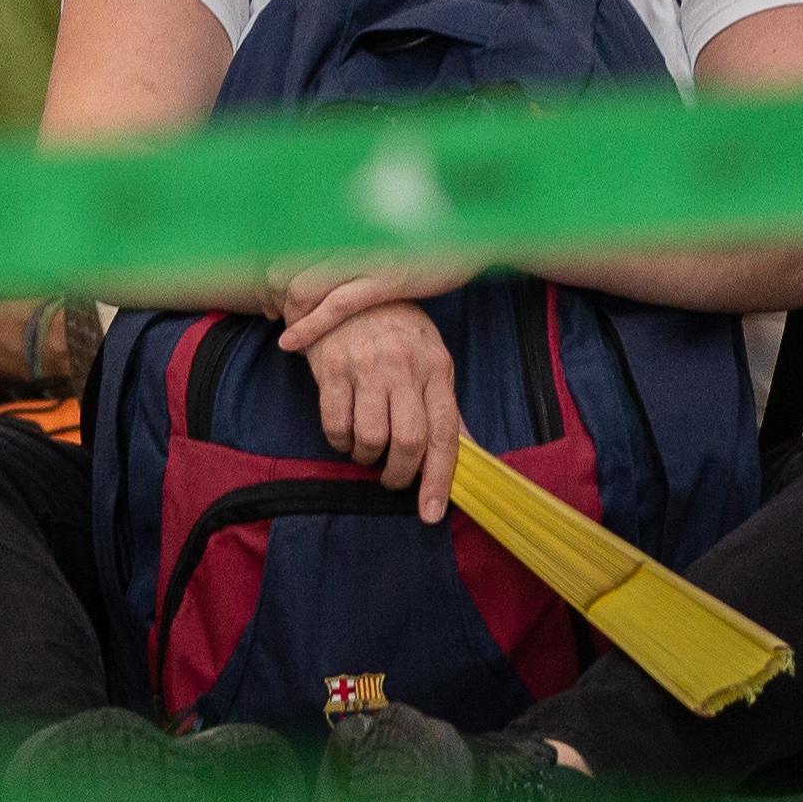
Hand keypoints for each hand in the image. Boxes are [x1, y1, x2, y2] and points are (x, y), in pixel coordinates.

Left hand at [270, 251, 476, 341]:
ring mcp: (363, 259)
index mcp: (342, 227)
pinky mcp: (383, 280)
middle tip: (274, 317)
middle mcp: (347, 239)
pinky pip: (334, 306)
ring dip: (286, 314)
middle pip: (284, 269)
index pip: (287, 252)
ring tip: (286, 334)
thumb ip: (353, 250)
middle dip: (273, 298)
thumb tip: (331, 266)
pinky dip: (307, 327)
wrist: (470, 233)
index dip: (272, 280)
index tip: (272, 301)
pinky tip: (291, 343)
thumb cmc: (424, 239)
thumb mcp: (380, 238)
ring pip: (301, 287)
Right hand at [299, 301, 463, 521]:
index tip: (431, 513)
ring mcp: (368, 366)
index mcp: (437, 368)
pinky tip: (344, 432)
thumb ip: (446, 407)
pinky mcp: (332, 368)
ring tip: (365, 447)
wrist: (345, 289)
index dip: (439, 479)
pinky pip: (336, 425)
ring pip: (371, 438)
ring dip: (366, 456)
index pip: (446, 434)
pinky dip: (339, 441)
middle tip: (391, 478)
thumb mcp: (431, 359)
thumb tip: (470, 452)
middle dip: (399, 474)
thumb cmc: (396, 330)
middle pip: (409, 441)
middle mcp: (405, 367)